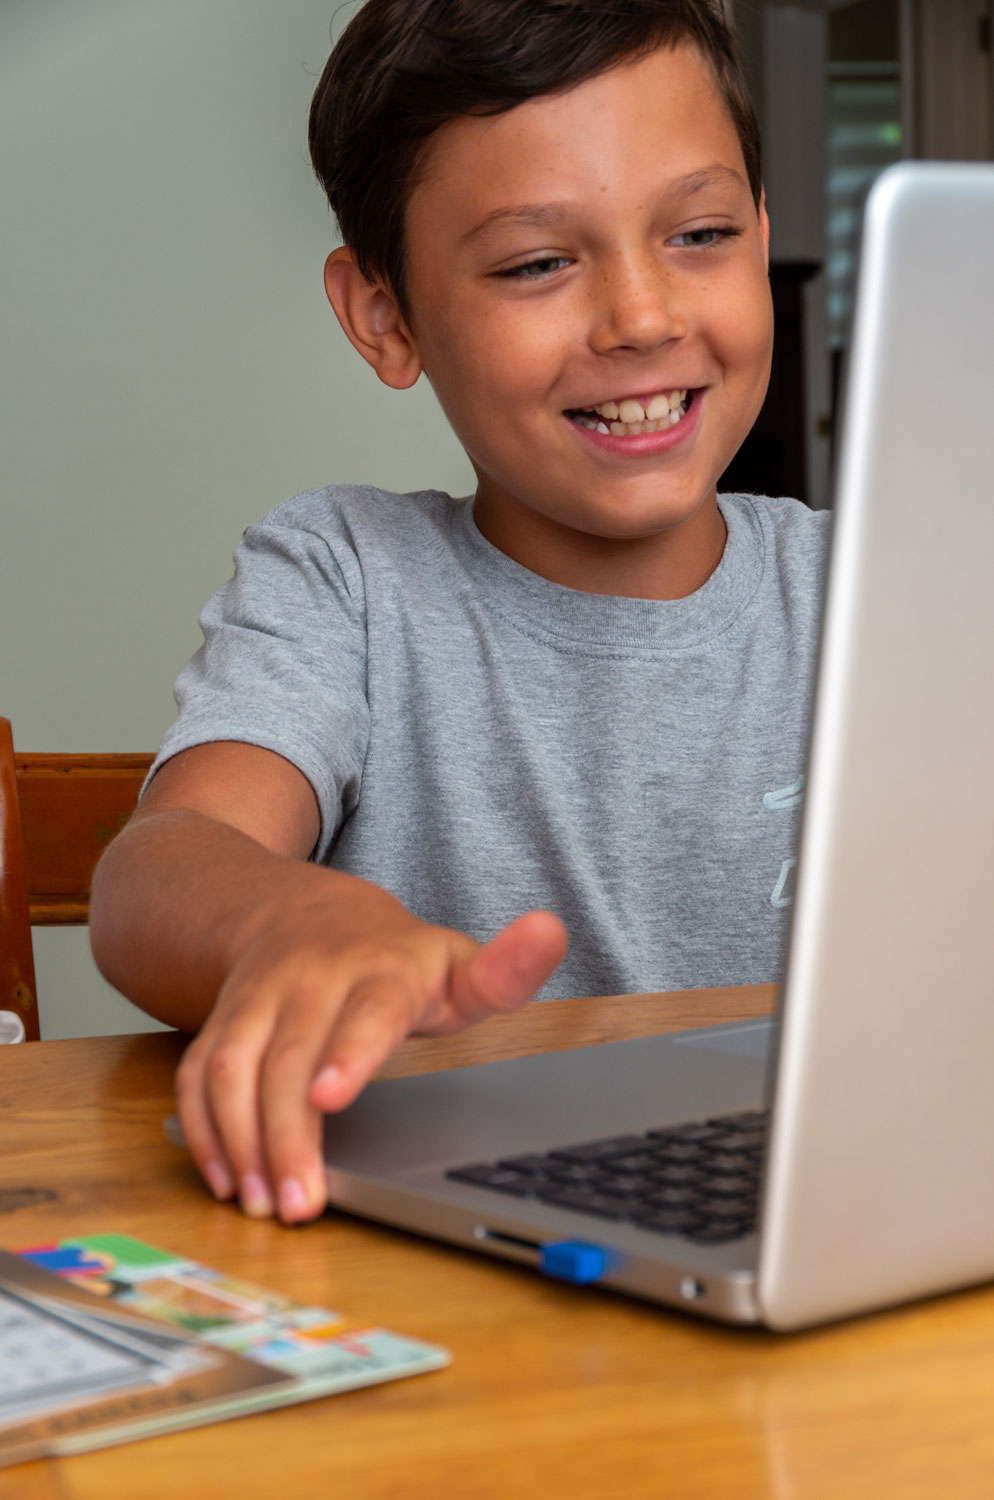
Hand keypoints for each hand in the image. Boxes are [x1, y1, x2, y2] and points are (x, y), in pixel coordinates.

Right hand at [174, 885, 567, 1225]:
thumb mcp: (453, 960)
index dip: (348, 1052)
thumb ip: (504, 969)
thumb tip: (552, 931)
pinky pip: (196, 1072)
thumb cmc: (390, 956)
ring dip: (239, 1139)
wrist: (296, 910)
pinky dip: (203, 1127)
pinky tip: (225, 1178)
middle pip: (289, 1057)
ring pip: (231, 1066)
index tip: (333, 1097)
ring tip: (262, 1204)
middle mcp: (309, 979)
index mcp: (379, 968)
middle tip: (300, 1206)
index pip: (366, 1011)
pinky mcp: (218, 1019)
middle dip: (287, 1135)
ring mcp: (257, 998)